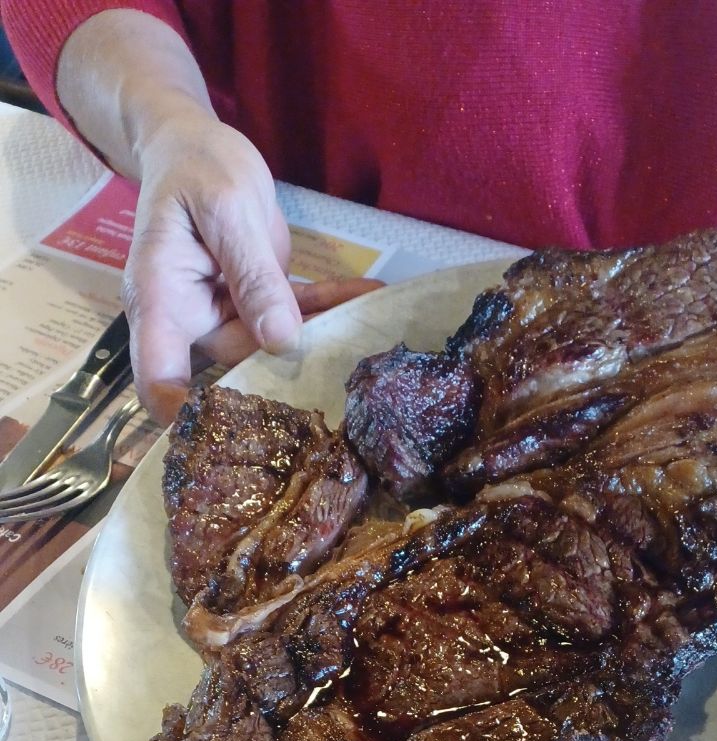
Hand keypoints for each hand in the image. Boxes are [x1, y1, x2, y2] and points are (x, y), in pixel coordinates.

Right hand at [123, 110, 376, 422]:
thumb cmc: (195, 168)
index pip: (160, 377)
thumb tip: (280, 341)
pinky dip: (329, 309)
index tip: (229, 438)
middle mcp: (188, 321)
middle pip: (232, 372)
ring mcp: (222, 317)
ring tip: (375, 333)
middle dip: (285, 383)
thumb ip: (252, 275)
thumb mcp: (226, 209)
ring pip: (273, 348)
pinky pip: (293, 316)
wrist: (195, 144)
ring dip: (323, 338)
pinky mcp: (254, 304)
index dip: (186, 416)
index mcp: (160, 302)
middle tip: (344, 389)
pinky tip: (370, 299)